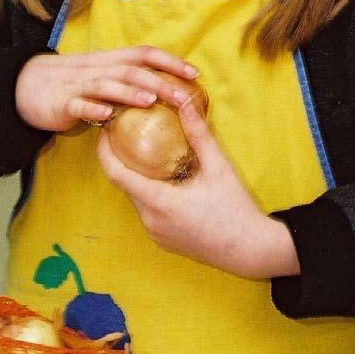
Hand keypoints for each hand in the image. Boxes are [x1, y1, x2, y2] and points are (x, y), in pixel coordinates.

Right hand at [16, 46, 198, 131]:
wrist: (27, 87)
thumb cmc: (72, 86)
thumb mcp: (103, 80)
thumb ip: (128, 84)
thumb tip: (164, 93)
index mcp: (111, 62)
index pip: (144, 55)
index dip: (169, 62)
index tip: (194, 74)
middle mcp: (98, 70)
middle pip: (132, 71)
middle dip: (159, 81)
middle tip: (183, 96)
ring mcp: (80, 86)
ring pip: (108, 84)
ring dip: (130, 92)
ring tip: (151, 100)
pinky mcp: (63, 103)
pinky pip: (79, 105)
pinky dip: (93, 109)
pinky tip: (106, 115)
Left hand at [96, 101, 300, 279]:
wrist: (249, 250)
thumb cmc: (235, 210)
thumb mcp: (219, 168)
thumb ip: (199, 135)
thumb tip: (184, 102)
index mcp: (159, 202)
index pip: (117, 174)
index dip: (105, 151)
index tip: (105, 131)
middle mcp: (150, 220)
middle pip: (126, 186)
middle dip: (122, 161)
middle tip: (127, 135)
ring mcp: (155, 233)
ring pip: (137, 200)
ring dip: (138, 179)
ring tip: (147, 155)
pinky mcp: (162, 240)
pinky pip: (148, 213)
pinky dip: (150, 195)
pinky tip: (166, 182)